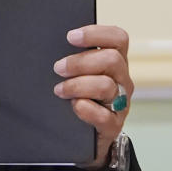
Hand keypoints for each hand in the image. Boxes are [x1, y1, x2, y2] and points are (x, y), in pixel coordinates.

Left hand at [54, 24, 132, 170]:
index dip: (96, 33)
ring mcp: (121, 103)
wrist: (81, 137)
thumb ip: (73, 58)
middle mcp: (122, 79)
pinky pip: (105, 116)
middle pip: (112, 59)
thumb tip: (49, 43)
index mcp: (115, 61)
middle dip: (80, 62)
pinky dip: (87, 109)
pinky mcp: (114, 126)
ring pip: (106, 86)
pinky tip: (75, 106)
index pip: (118, 38)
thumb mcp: (78, 73)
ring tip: (59, 90)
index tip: (70, 37)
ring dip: (78, 85)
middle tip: (58, 68)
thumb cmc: (77, 95)